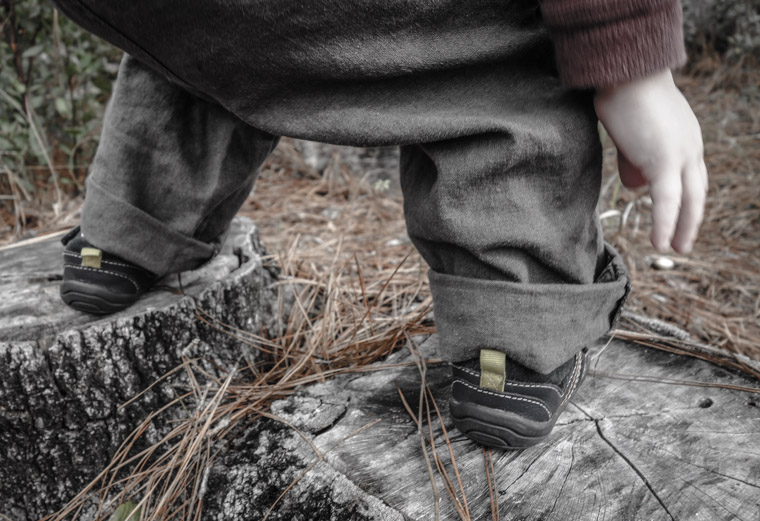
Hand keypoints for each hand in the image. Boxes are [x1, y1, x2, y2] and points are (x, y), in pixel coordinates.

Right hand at [594, 69, 706, 253]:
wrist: (626, 74)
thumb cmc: (624, 95)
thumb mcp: (631, 133)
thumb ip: (635, 159)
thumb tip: (636, 186)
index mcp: (686, 139)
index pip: (691, 178)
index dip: (686, 201)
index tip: (679, 218)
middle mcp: (690, 148)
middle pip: (697, 193)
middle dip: (691, 220)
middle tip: (684, 244)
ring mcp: (681, 155)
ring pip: (687, 201)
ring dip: (681, 228)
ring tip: (673, 248)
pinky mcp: (664, 161)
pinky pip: (667, 201)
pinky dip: (665, 224)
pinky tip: (660, 243)